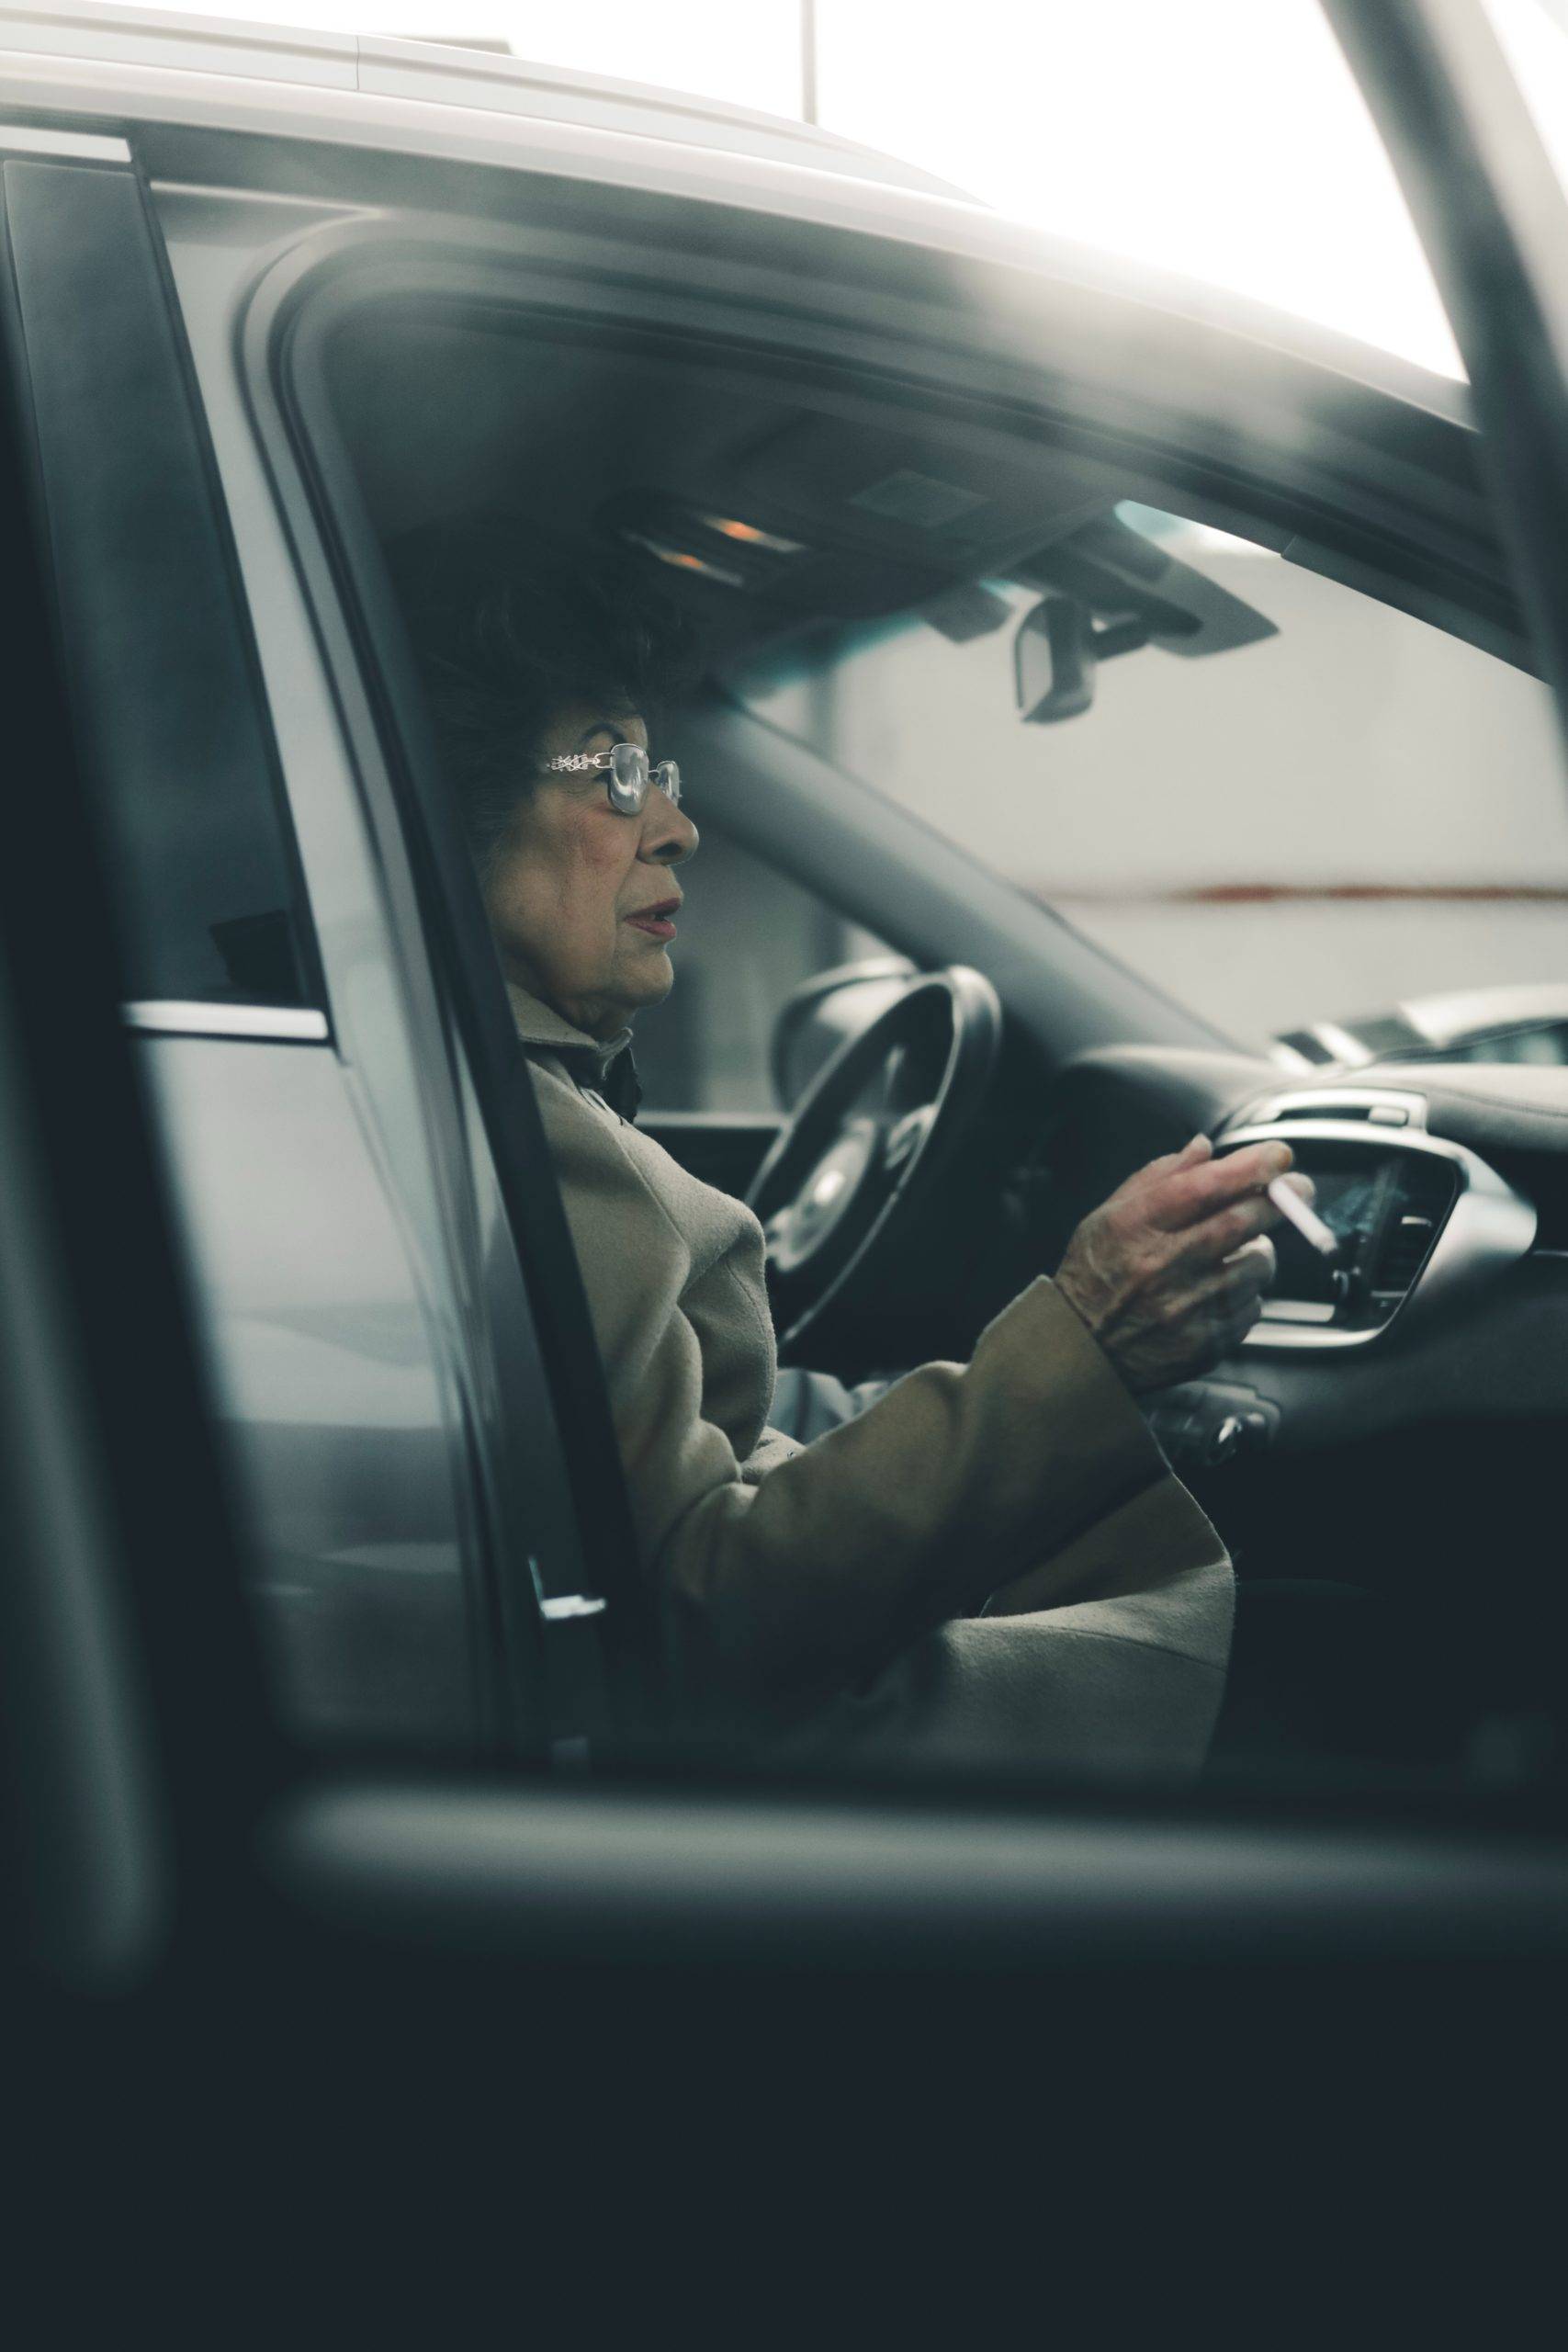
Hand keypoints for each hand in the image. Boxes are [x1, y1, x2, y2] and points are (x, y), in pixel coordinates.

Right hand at [1055, 1133, 1309, 1393]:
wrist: (1083, 1348)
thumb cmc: (1097, 1272)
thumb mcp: (1110, 1214)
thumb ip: (1159, 1177)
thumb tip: (1205, 1148)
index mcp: (1136, 1226)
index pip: (1203, 1188)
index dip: (1249, 1167)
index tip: (1280, 1155)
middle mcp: (1161, 1266)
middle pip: (1241, 1222)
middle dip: (1280, 1200)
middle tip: (1298, 1188)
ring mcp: (1186, 1308)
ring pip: (1257, 1265)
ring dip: (1260, 1250)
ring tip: (1236, 1251)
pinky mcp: (1205, 1342)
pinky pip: (1253, 1306)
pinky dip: (1247, 1292)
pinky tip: (1220, 1291)